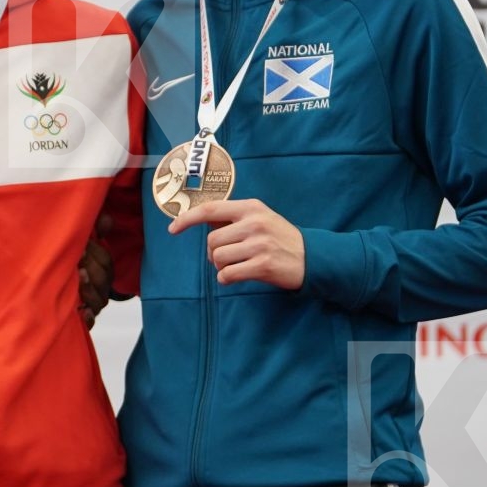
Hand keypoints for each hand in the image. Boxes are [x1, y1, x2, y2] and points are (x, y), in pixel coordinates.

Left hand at [76, 225, 113, 327]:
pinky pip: (90, 321)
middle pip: (103, 278)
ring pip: (98, 299)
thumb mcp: (85, 248)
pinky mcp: (85, 319)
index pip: (105, 260)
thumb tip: (106, 218)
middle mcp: (102, 288)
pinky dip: (87, 318)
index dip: (96, 251)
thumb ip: (96, 232)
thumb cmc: (76, 266)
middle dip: (91, 266)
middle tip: (77, 258)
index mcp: (104, 270)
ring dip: (89, 288)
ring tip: (79, 276)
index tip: (82, 245)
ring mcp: (94, 305)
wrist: (63, 296)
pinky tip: (82, 311)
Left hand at [168, 199, 305, 289]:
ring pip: (218, 257)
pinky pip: (228, 274)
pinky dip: (226, 278)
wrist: (313, 257)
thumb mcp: (260, 218)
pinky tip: (236, 277)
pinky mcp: (263, 265)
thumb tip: (201, 220)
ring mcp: (260, 244)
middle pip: (212, 240)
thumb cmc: (280, 237)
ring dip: (221, 266)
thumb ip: (233, 218)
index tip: (173, 229)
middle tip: (225, 257)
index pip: (210, 209)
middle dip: (212, 253)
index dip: (187, 219)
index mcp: (250, 207)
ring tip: (235, 266)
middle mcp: (254, 223)